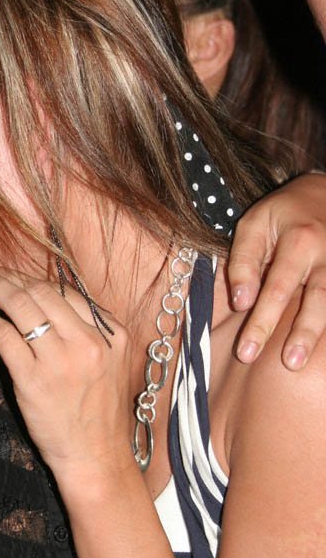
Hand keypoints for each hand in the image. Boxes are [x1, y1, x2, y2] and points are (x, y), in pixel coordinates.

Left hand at [0, 265, 132, 475]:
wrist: (96, 458)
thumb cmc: (97, 414)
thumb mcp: (106, 364)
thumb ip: (85, 332)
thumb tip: (41, 301)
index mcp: (111, 334)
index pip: (65, 292)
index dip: (30, 278)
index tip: (8, 273)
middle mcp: (89, 341)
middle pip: (40, 291)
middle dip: (5, 275)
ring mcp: (61, 359)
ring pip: (20, 305)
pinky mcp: (33, 378)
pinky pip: (3, 335)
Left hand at [227, 172, 325, 369]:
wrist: (322, 194)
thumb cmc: (281, 215)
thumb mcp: (253, 225)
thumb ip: (244, 262)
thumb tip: (241, 302)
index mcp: (299, 242)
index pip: (277, 288)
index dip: (261, 318)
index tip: (245, 349)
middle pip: (316, 299)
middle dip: (299, 334)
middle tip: (285, 364)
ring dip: (315, 334)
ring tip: (296, 362)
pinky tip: (320, 351)